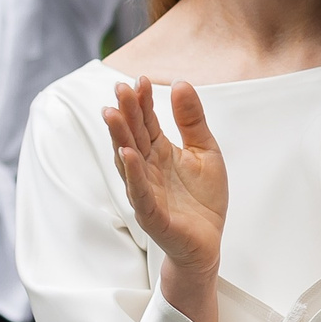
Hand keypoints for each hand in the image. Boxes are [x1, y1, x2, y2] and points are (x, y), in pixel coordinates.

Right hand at [103, 79, 227, 321]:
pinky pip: (139, 193)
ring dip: (119, 138)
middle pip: (133, 136)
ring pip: (128, 161)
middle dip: (126, 112)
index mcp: (159, 152)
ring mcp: (146, 191)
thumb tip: (181, 83)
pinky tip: (128, 155)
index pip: (146, 122)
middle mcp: (147, 169)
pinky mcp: (152, 215)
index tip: (140, 79)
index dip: (143, 101)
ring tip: (112, 114)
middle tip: (119, 88)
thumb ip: (192, 121)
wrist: (208, 243)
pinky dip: (133, 174)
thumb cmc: (203, 199)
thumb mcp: (206, 151)